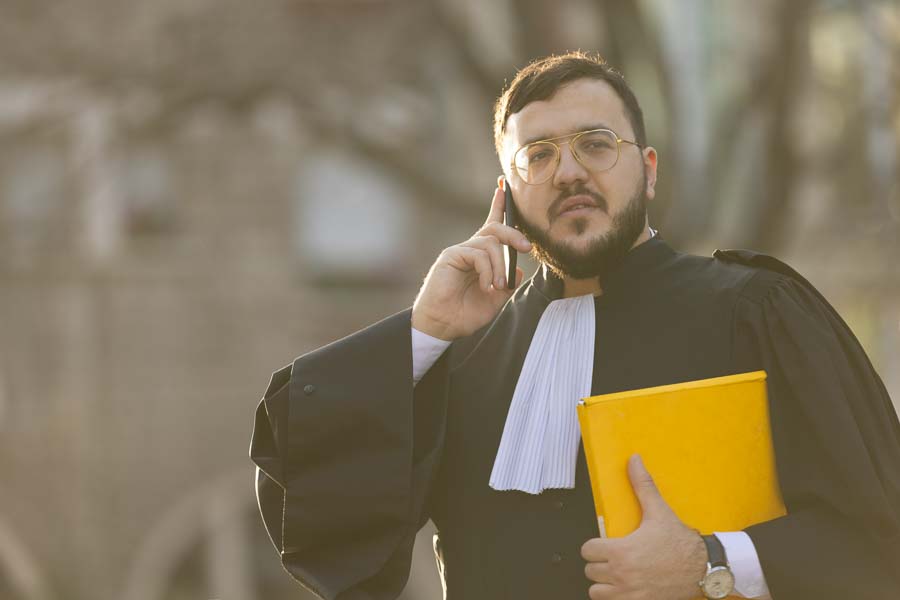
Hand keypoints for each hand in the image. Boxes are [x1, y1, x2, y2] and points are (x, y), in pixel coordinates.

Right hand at [411, 183, 531, 339]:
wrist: (443, 326)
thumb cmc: (465, 314)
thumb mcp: (495, 300)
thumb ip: (508, 284)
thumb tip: (519, 269)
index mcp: (482, 258)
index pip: (492, 226)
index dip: (499, 205)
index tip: (503, 186)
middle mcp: (471, 250)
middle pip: (496, 228)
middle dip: (515, 234)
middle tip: (527, 249)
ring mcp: (460, 251)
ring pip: (491, 242)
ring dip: (500, 266)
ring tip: (497, 286)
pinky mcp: (451, 256)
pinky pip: (478, 254)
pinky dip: (488, 271)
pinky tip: (486, 286)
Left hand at [580, 455, 707, 599]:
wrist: (705, 570)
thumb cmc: (682, 544)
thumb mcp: (659, 511)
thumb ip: (642, 485)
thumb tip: (634, 461)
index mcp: (622, 551)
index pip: (587, 550)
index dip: (594, 546)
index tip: (602, 545)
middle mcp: (622, 575)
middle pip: (590, 571)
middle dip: (599, 564)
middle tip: (613, 558)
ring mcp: (629, 594)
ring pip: (596, 592)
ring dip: (604, 584)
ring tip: (616, 574)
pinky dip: (614, 598)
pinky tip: (625, 588)